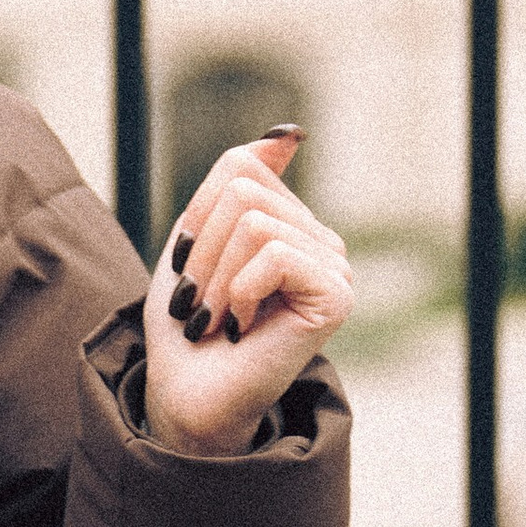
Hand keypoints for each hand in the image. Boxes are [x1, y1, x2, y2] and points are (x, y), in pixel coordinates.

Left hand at [141, 129, 352, 459]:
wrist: (188, 396)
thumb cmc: (189, 323)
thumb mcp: (197, 237)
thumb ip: (236, 180)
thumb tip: (290, 131)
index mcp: (290, 223)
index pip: (240, 168)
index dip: (197, 217)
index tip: (193, 269)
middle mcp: (321, 240)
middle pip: (243, 190)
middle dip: (202, 250)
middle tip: (203, 303)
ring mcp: (335, 267)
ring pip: (253, 222)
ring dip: (216, 279)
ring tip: (220, 319)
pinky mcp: (337, 295)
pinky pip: (272, 254)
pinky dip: (240, 291)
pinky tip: (245, 328)